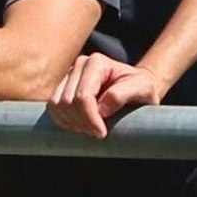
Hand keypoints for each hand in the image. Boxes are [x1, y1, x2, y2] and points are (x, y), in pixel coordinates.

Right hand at [47, 52, 164, 138]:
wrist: (136, 87)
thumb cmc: (141, 87)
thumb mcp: (142, 89)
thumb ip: (123, 94)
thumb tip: (101, 108)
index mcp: (96, 62)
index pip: (83, 96)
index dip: (90, 118)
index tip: (102, 133)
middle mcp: (79, 65)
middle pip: (67, 102)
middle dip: (82, 122)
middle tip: (98, 132)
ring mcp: (69, 75)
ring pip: (57, 105)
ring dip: (71, 122)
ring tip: (90, 129)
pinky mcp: (63, 87)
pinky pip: (53, 108)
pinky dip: (63, 121)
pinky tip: (80, 125)